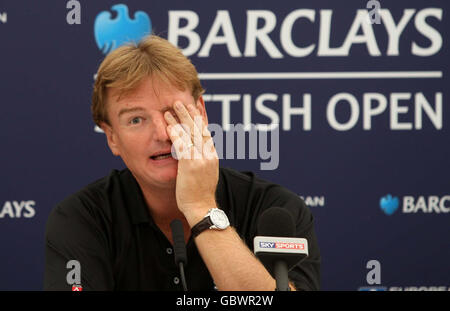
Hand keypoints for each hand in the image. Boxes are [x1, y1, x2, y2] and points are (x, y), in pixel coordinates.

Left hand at [164, 100, 218, 224]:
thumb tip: (196, 154)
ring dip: (180, 118)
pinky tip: (168, 123)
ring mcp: (201, 159)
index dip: (200, 119)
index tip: (195, 107)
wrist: (201, 208)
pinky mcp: (191, 164)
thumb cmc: (200, 195)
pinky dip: (175, 132)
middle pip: (199, 129)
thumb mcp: (205, 174)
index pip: (206, 132)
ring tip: (172, 107)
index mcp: (213, 156)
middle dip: (190, 113)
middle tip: (181, 101)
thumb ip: (201, 161)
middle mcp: (209, 155)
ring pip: (191, 133)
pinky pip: (182, 144)